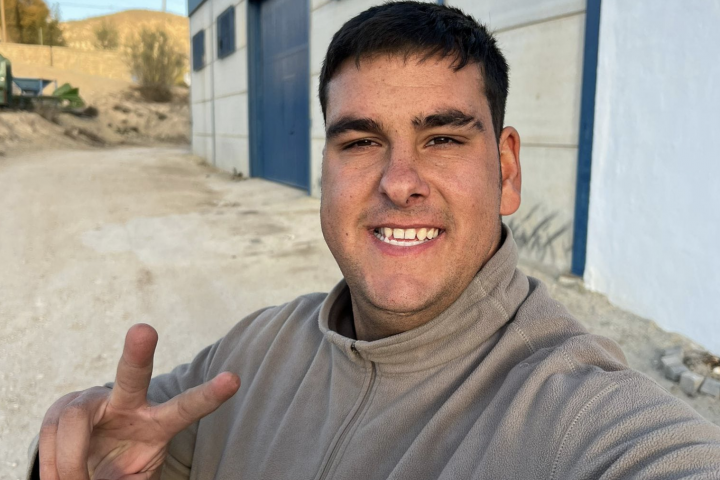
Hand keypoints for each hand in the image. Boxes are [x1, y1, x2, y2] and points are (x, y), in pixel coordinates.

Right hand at [38, 324, 239, 479]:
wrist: (86, 469)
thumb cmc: (120, 474)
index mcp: (158, 424)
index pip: (186, 409)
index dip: (209, 395)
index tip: (234, 380)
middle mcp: (129, 403)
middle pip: (133, 376)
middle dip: (138, 353)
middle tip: (144, 331)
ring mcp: (93, 402)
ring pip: (73, 419)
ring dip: (67, 461)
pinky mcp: (62, 406)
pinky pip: (50, 434)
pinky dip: (51, 465)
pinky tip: (58, 476)